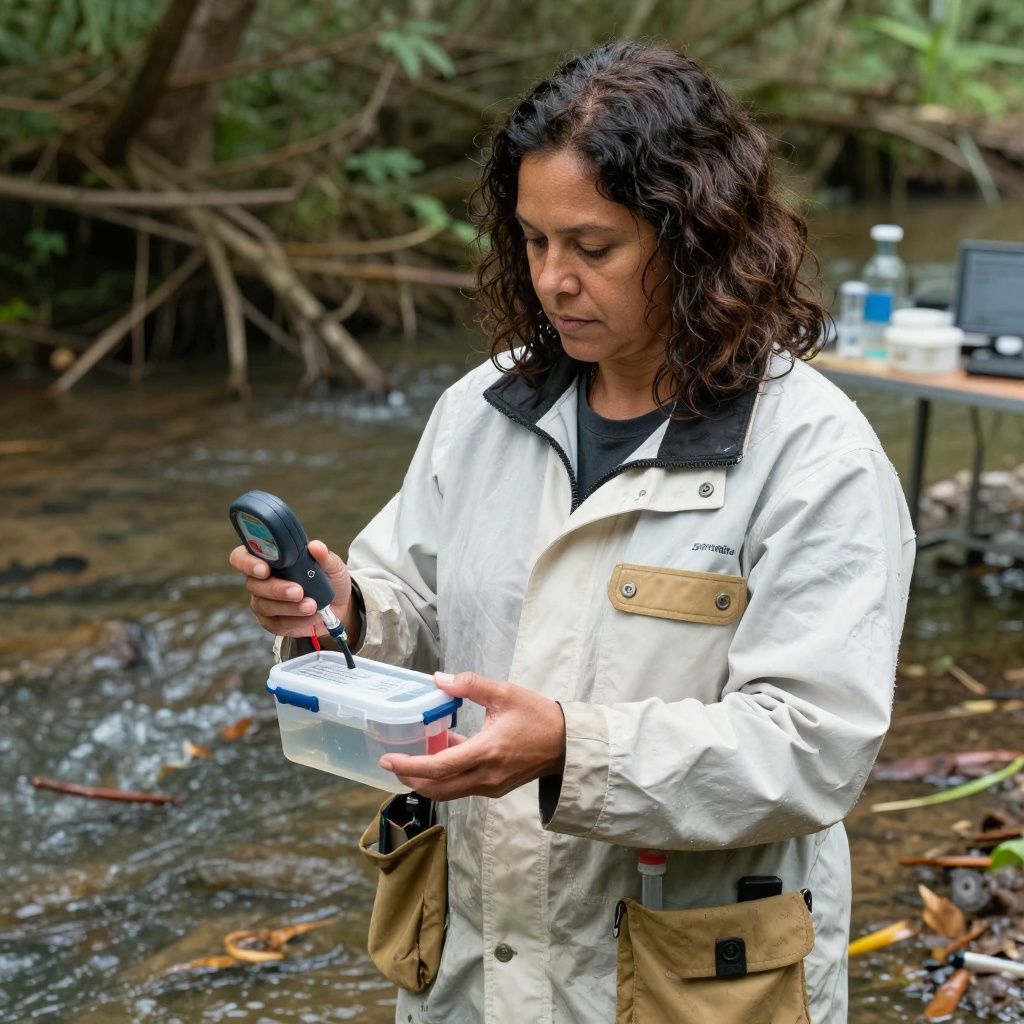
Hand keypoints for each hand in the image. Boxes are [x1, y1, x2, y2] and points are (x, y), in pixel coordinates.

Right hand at [228, 539, 356, 638]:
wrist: (338, 606)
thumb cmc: (329, 580)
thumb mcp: (332, 565)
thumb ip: (324, 556)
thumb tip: (315, 546)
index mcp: (268, 559)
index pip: (242, 557)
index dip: (247, 562)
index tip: (264, 568)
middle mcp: (260, 581)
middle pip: (253, 585)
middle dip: (276, 589)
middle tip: (298, 591)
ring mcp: (264, 603)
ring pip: (264, 606)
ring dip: (289, 607)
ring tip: (312, 605)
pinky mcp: (272, 623)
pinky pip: (277, 624)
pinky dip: (296, 621)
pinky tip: (312, 617)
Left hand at [380, 672, 566, 800]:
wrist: (567, 743)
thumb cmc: (538, 717)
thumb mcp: (505, 693)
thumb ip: (470, 685)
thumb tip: (439, 679)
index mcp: (486, 752)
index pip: (438, 767)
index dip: (409, 765)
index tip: (388, 759)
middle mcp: (486, 776)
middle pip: (438, 788)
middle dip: (411, 779)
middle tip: (393, 763)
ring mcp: (491, 786)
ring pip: (449, 792)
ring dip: (427, 780)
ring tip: (413, 759)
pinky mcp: (495, 788)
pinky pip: (463, 787)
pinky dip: (446, 777)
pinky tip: (444, 754)